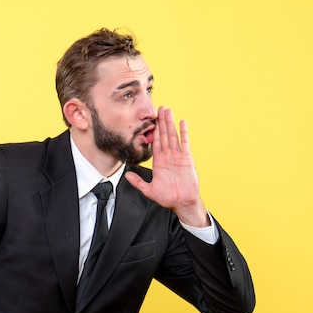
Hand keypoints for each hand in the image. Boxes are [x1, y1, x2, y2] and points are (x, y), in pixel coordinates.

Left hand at [125, 107, 209, 226]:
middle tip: (159, 108)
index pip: (154, 142)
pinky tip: (182, 122)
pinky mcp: (187, 158)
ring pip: (173, 136)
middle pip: (164, 135)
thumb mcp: (149, 190)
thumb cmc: (168, 198)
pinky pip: (185, 143)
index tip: (149, 121)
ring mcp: (178, 156)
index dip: (152, 131)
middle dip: (161, 122)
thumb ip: (138, 182)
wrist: (183, 203)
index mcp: (159, 162)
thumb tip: (126, 175)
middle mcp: (168, 156)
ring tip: (168, 110)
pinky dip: (184, 132)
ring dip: (170, 123)